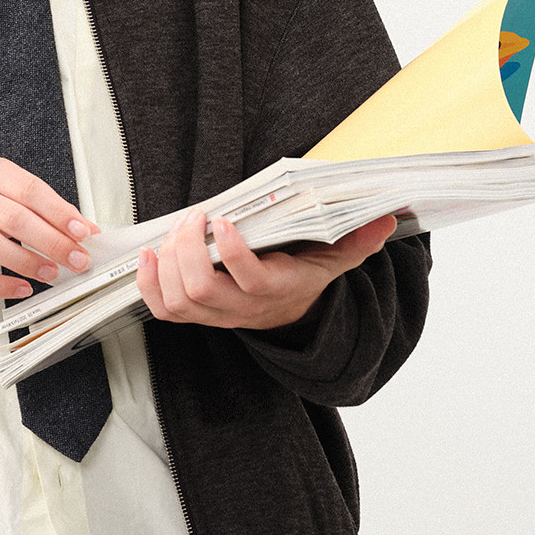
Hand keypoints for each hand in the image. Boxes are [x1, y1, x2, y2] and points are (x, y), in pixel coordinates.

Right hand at [0, 155, 100, 301]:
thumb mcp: (10, 197)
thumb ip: (46, 211)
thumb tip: (86, 231)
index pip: (31, 190)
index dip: (59, 213)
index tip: (82, 232)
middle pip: (15, 218)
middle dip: (51, 242)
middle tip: (75, 260)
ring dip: (27, 263)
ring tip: (50, 273)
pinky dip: (0, 284)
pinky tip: (21, 287)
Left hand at [135, 208, 398, 330]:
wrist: (290, 313)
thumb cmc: (305, 274)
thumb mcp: (334, 257)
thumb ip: (357, 240)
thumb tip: (386, 218)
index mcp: (277, 289)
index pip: (250, 282)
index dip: (231, 254)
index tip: (222, 221)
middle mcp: (242, 308)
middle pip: (202, 291)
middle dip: (187, 250)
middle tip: (192, 218)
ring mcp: (215, 315)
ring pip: (178, 301)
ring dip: (166, 263)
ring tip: (175, 230)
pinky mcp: (194, 316)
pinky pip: (162, 309)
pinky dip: (148, 283)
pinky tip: (148, 254)